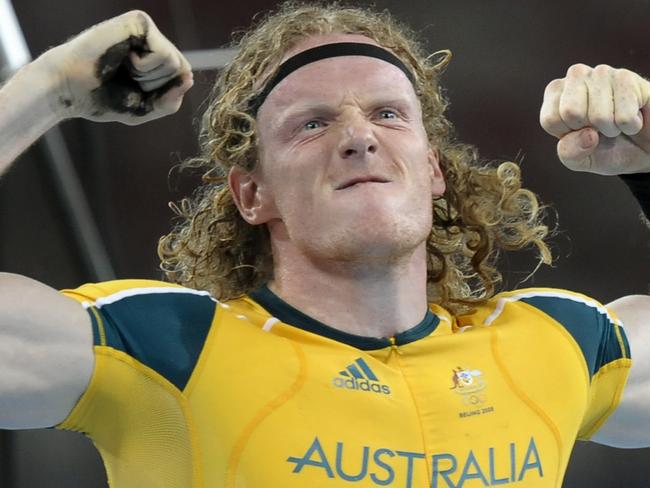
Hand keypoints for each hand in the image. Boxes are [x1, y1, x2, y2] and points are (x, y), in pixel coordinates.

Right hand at [40, 10, 192, 124]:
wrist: (70, 88)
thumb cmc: (104, 99)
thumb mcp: (145, 109)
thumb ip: (171, 101)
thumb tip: (189, 78)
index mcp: (157, 60)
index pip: (184, 79)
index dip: (162, 94)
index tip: (134, 90)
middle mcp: (154, 41)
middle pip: (182, 71)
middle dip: (155, 86)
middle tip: (127, 79)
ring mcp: (148, 30)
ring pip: (176, 64)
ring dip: (148, 76)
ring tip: (124, 68)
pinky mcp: (140, 21)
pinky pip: (164, 54)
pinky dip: (144, 66)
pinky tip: (124, 58)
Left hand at [540, 64, 649, 174]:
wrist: (642, 147)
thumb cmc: (606, 148)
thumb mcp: (578, 159)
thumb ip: (569, 153)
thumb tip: (587, 135)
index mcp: (555, 92)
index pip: (550, 119)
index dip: (568, 135)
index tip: (579, 131)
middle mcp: (576, 76)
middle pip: (571, 112)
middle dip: (589, 130)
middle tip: (598, 127)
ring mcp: (602, 73)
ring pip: (599, 116)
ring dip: (612, 129)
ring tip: (616, 122)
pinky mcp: (628, 78)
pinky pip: (625, 116)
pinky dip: (630, 126)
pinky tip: (632, 115)